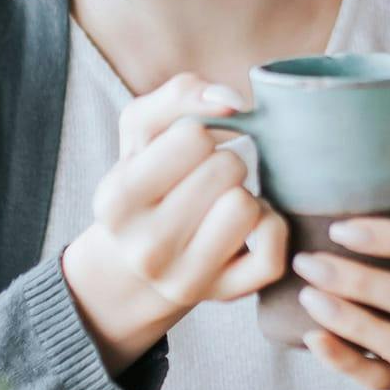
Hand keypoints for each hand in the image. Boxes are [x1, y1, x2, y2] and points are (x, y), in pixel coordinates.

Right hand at [62, 74, 286, 375]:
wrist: (136, 262)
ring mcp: (185, 279)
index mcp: (117, 199)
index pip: (193, 138)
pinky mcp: (225, 296)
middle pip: (227, 169)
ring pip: (247, 207)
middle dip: (225, 163)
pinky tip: (248, 228)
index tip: (187, 155)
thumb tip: (231, 101)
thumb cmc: (148, 180)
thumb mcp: (143, 130)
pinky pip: (272, 250)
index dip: (200, 136)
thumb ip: (180, 94)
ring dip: (244, 195)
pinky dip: (270, 227)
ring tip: (222, 203)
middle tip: (206, 182)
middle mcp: (145, 247)